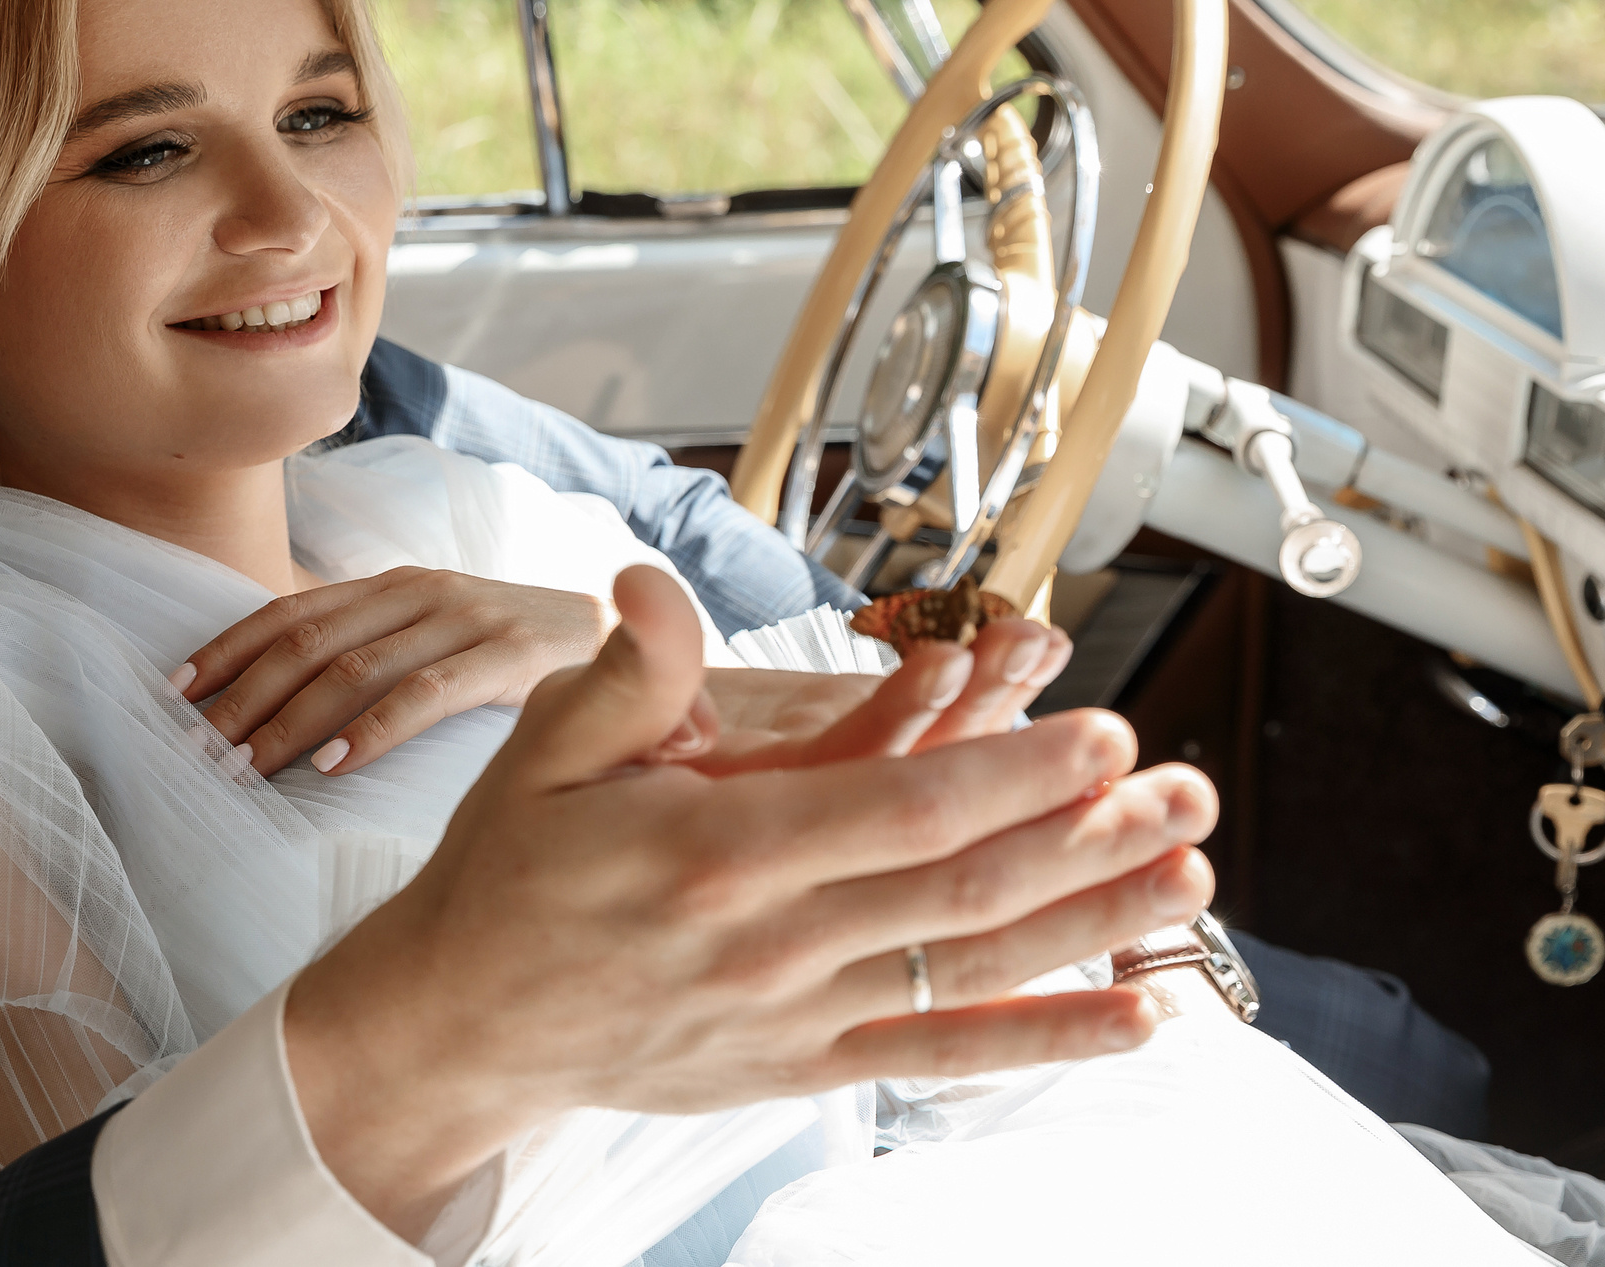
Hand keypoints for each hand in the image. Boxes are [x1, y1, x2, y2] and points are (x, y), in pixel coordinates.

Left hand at [177, 568, 613, 775]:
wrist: (631, 644)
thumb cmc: (518, 653)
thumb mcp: (438, 639)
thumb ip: (373, 655)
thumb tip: (283, 704)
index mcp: (394, 585)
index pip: (289, 611)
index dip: (228, 648)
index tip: (175, 691)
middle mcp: (421, 592)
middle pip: (308, 641)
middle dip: (245, 693)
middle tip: (199, 746)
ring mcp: (466, 619)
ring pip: (355, 667)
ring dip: (291, 719)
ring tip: (247, 765)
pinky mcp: (509, 657)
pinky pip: (426, 693)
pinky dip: (372, 730)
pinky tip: (333, 766)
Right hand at [286, 565, 1213, 1238]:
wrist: (462, 1019)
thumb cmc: (508, 872)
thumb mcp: (545, 748)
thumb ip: (625, 670)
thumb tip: (650, 581)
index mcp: (714, 851)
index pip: (896, 809)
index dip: (1011, 772)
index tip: (1100, 734)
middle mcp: (768, 943)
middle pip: (961, 890)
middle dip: (1087, 840)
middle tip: (1187, 796)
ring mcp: (791, 1015)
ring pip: (969, 969)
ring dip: (1091, 927)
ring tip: (1188, 884)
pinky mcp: (798, 1067)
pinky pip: (938, 1055)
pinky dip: (1040, 1039)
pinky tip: (1130, 1019)